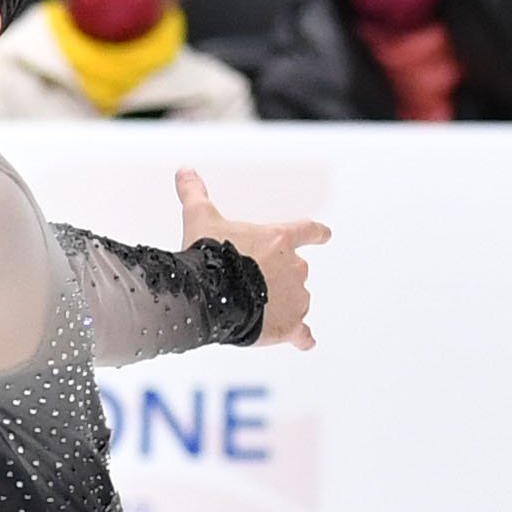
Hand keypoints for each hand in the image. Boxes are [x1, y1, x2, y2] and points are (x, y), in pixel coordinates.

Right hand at [177, 168, 320, 349]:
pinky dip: (304, 337)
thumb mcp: (200, 218)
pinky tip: (304, 341)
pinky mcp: (290, 325)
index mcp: (278, 239)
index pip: (307, 231)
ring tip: (259, 309)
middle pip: (298, 270)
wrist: (212, 293)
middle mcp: (294, 267)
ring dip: (285, 303)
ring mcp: (295, 297)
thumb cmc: (210, 254)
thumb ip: (195, 193)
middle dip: (282, 275)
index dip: (316, 233)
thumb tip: (184, 170)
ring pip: (299, 300)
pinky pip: (303, 333)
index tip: (326, 235)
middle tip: (256, 282)